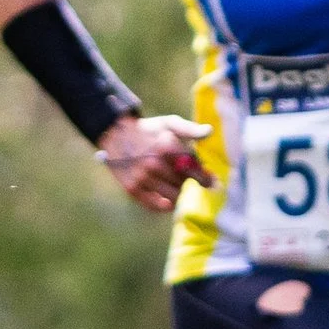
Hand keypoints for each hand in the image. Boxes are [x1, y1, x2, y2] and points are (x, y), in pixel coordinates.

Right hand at [95, 112, 214, 212]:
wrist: (116, 134)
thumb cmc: (149, 130)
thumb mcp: (170, 123)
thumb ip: (191, 129)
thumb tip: (210, 131)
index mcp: (166, 147)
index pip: (194, 170)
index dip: (205, 178)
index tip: (211, 182)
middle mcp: (154, 164)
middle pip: (184, 183)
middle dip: (186, 179)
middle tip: (182, 173)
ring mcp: (143, 178)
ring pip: (173, 196)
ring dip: (177, 191)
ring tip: (173, 182)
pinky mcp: (133, 189)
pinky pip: (156, 205)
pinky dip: (164, 204)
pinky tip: (166, 197)